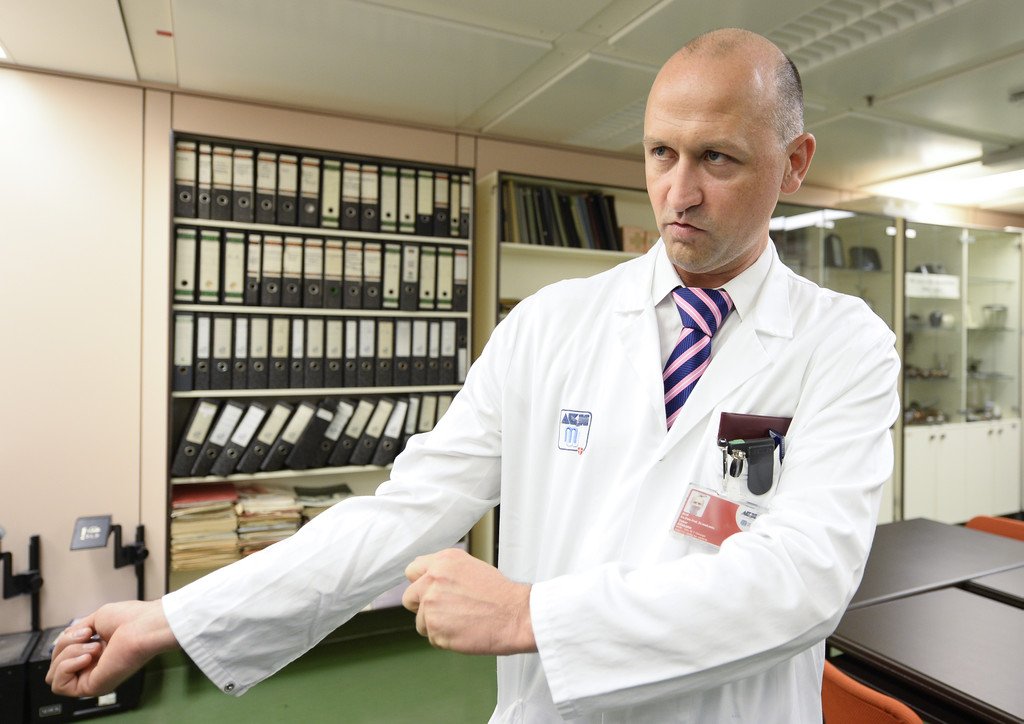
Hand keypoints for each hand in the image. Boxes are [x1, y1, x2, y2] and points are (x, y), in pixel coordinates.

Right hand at [45, 599, 177, 696]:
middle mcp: (92, 666)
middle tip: (89, 636)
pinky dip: (67, 666)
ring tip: (95, 647)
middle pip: (54, 663)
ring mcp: (91, 677)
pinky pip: (59, 684)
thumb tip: (63, 639)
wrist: (145, 627)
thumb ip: (76, 632)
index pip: (61, 654)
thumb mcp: (96, 619)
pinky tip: (87, 657)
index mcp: (94, 651)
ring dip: (68, 654)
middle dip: (66, 644)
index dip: (65, 641)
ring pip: (52, 674)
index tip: (85, 631)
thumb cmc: (132, 619)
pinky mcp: (91, 687)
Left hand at [403, 548, 535, 655]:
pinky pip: (432, 638)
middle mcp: (432, 580)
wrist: (516, 615)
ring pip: (420, 622)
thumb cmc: (500, 594)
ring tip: (461, 622)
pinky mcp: (435, 629)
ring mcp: (431, 605)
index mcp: (442, 562)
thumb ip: (445, 573)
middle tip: (446, 612)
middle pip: (409, 598)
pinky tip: (464, 631)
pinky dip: (445, 639)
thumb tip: (428, 582)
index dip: (420, 583)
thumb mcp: (471, 567)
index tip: (428, 592)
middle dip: (422, 607)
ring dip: (436, 626)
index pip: (412, 570)